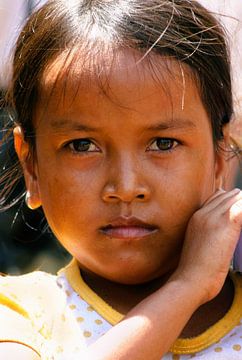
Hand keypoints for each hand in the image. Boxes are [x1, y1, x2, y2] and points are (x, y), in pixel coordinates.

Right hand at [175, 188, 241, 303]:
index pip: (219, 196)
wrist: (190, 281)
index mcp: (196, 217)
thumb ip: (208, 234)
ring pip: (238, 197)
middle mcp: (204, 212)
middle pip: (230, 194)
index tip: (239, 218)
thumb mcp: (198, 246)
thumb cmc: (196, 272)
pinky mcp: (227, 222)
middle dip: (241, 204)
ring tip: (240, 227)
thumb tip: (223, 234)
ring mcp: (215, 216)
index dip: (233, 203)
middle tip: (241, 225)